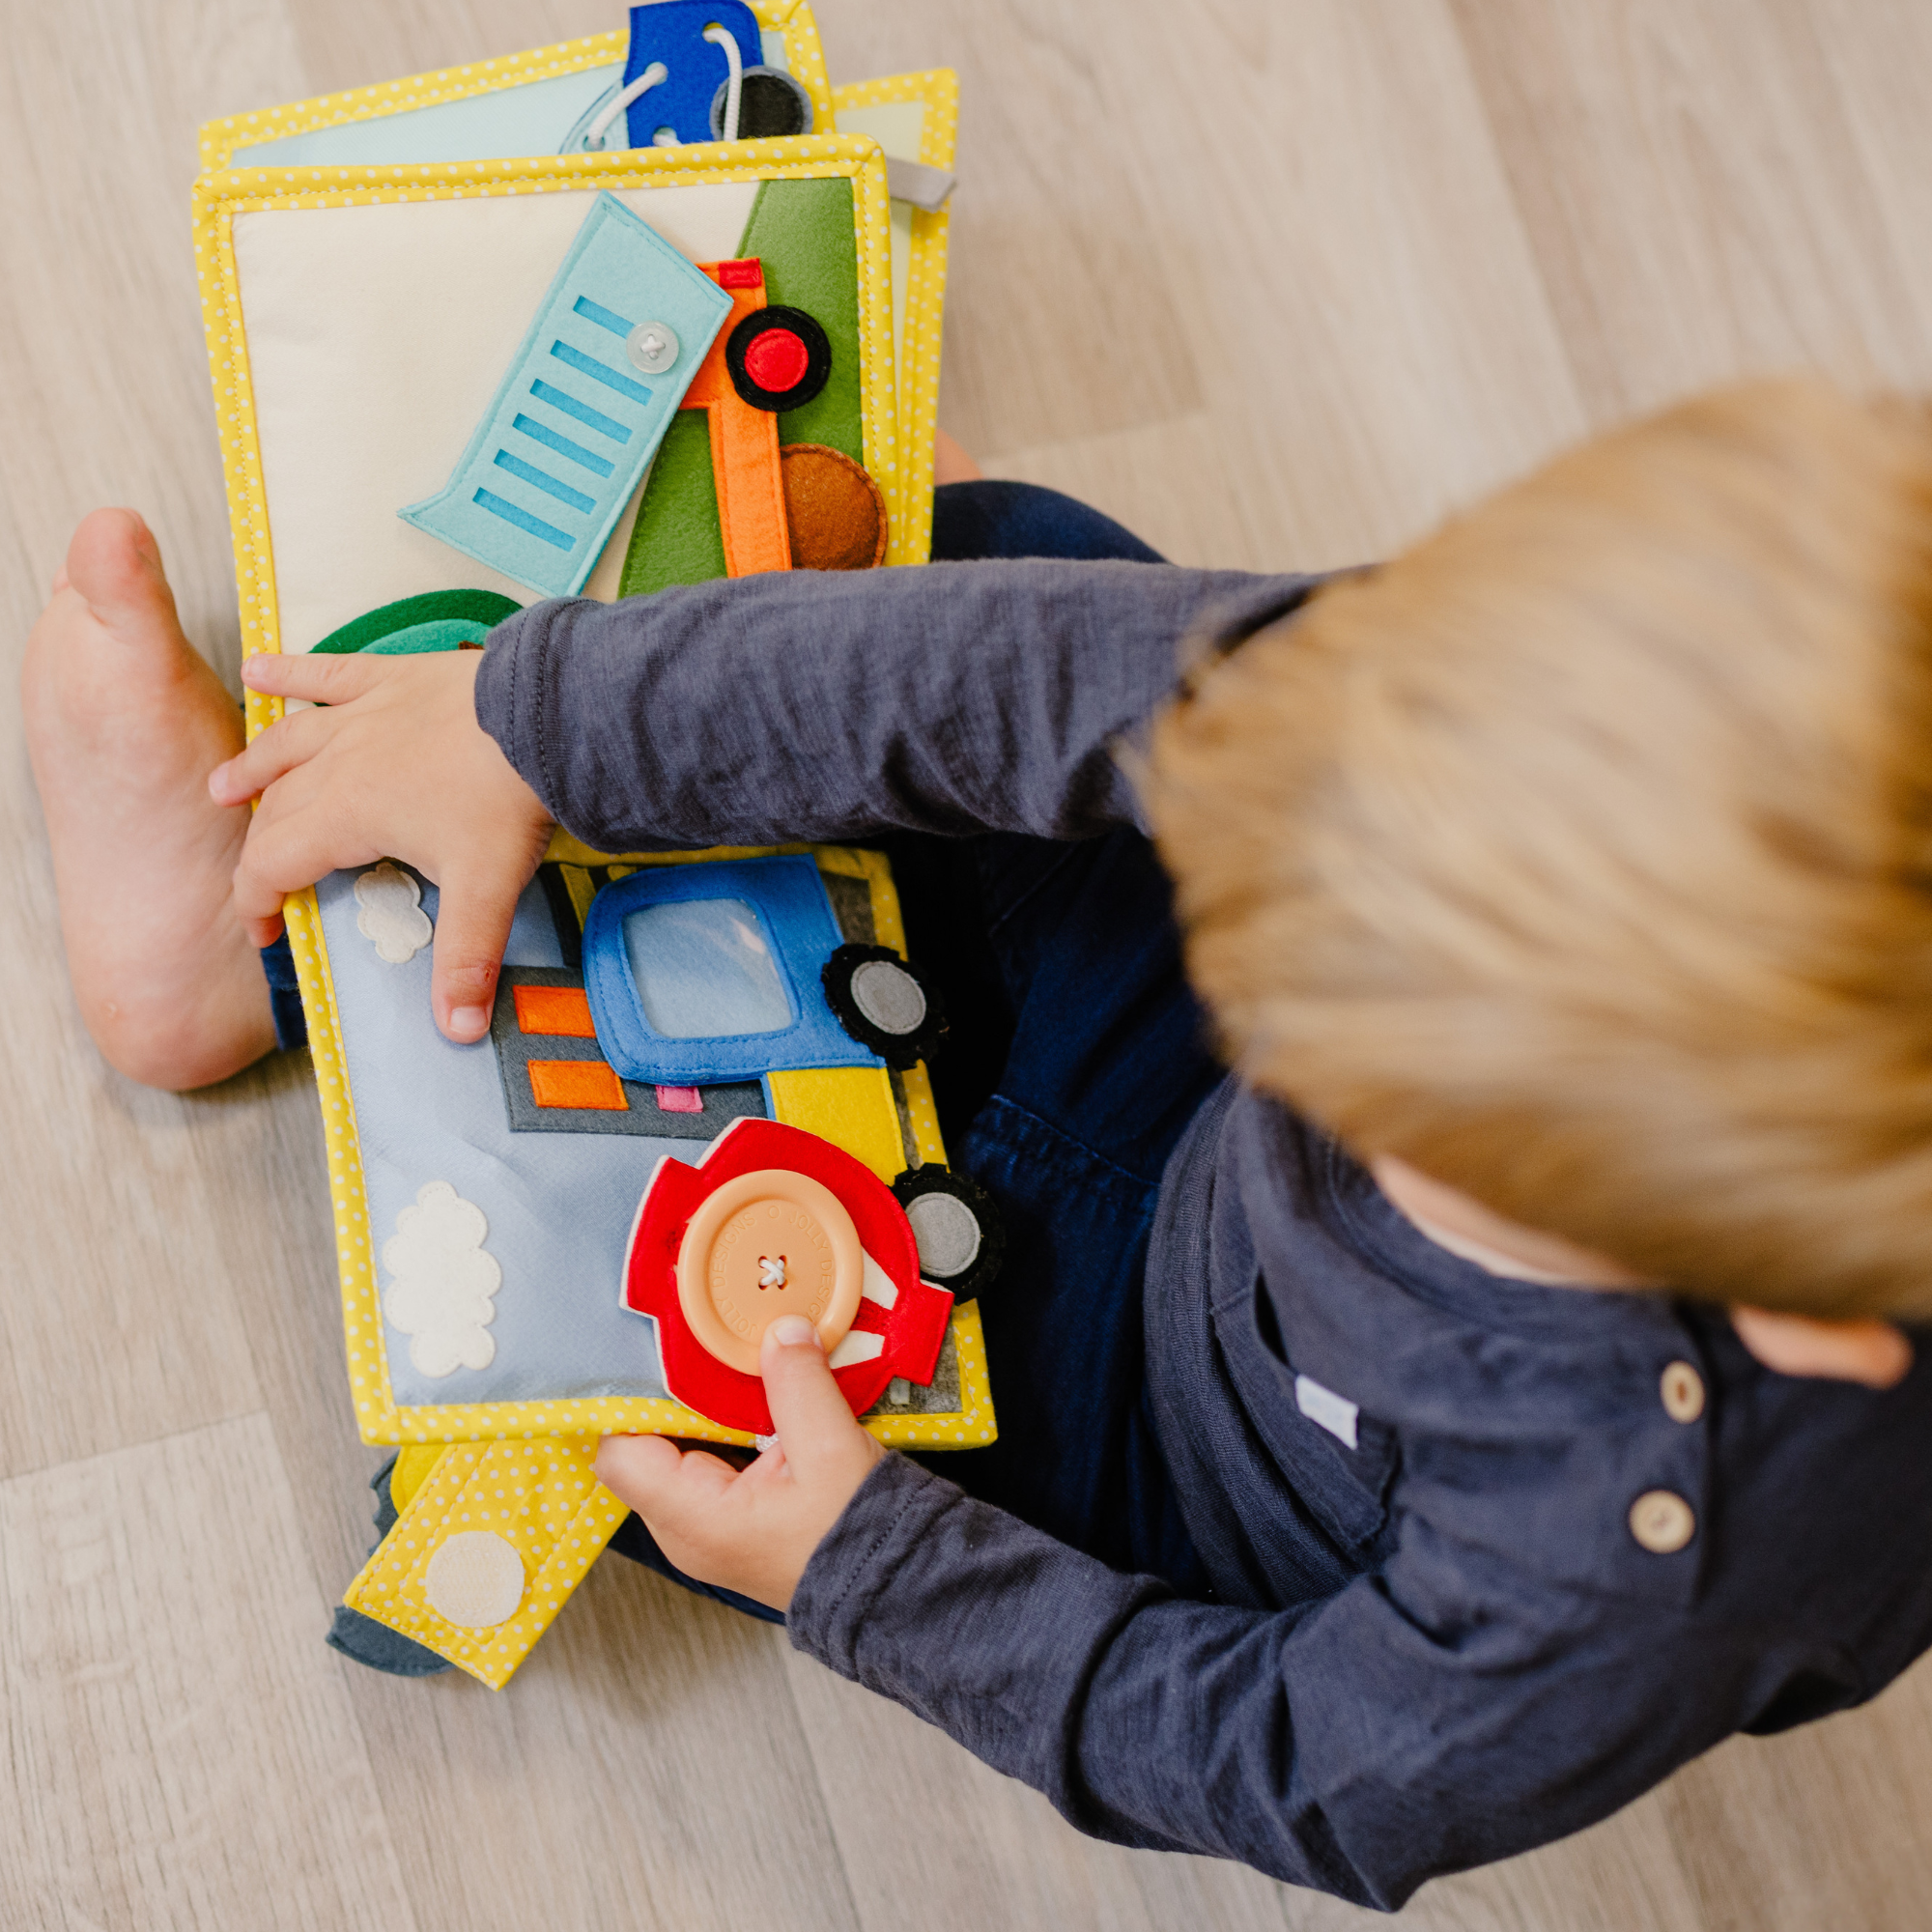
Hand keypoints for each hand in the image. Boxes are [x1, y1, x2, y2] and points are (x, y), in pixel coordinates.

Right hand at [209, 649, 552, 1042]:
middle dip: (261, 849)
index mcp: (346, 815)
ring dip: (254, 768)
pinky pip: (326, 673)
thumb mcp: (487, 888)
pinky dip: (289, 670)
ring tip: (225, 787)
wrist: (545, 713)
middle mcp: (339, 763)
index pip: (272, 865)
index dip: (255, 902)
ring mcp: (363, 714)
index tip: (263, 933)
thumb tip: (459, 1032)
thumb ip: (465, 960)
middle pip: (278, 810)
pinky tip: (258, 664)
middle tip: (261, 879)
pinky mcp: (391, 677)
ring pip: (287, 744)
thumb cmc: (508, 799)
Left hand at [595, 1316, 885, 1610]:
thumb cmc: (856, 1537)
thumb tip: (779, 1331)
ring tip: (736, 1375)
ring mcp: (704, 1529)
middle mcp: (686, 1530)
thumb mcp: (831, 1449)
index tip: (665, 1358)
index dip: (634, 1401)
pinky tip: (754, 1406)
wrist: (893, 1584)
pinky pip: (703, 1464)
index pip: (619, 1455)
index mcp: (694, 1519)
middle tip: (709, 1354)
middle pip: (644, 1448)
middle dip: (675, 1396)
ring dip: (702, 1411)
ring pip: (674, 1453)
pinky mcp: (727, 1521)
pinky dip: (721, 1431)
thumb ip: (798, 1382)